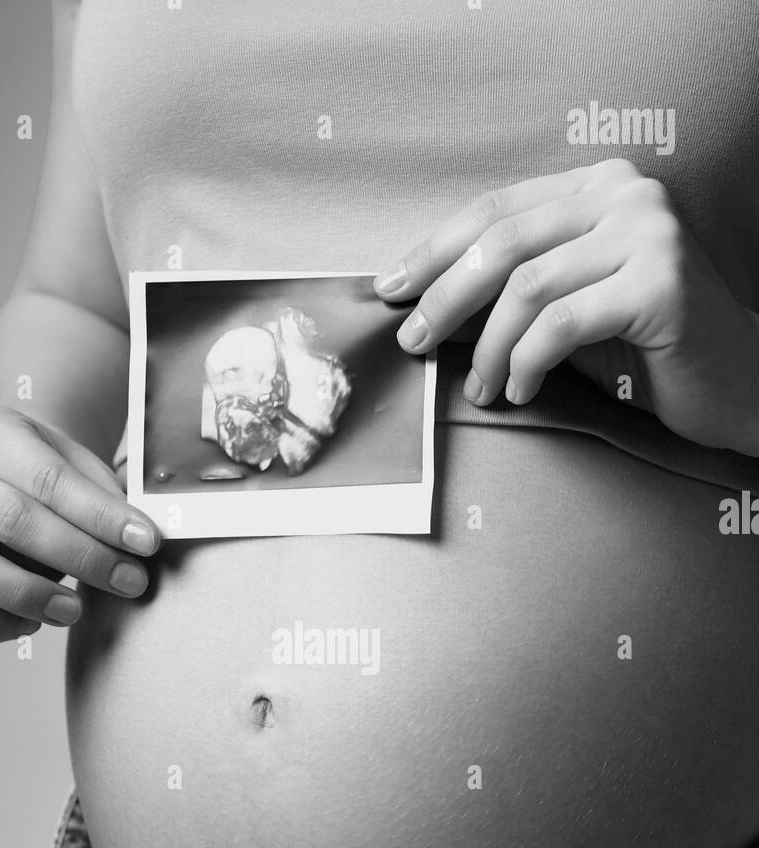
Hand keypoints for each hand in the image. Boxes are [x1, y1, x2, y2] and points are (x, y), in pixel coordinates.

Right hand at [0, 406, 159, 642]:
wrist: (5, 470)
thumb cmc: (47, 474)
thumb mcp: (79, 463)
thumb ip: (105, 497)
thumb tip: (141, 540)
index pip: (48, 477)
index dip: (100, 515)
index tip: (145, 541)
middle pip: (10, 519)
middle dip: (80, 557)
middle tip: (128, 581)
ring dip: (27, 594)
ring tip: (74, 610)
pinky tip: (31, 622)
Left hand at [374, 159, 758, 454]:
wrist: (737, 380)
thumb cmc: (647, 347)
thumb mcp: (574, 301)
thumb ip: (519, 286)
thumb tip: (428, 302)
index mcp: (599, 185)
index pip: (496, 209)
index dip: (436, 251)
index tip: (392, 290)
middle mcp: (626, 194)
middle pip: (503, 242)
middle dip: (445, 298)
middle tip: (414, 343)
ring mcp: (647, 233)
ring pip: (527, 288)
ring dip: (488, 348)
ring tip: (481, 389)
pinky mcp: (660, 283)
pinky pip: (562, 324)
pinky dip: (527, 363)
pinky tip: (521, 391)